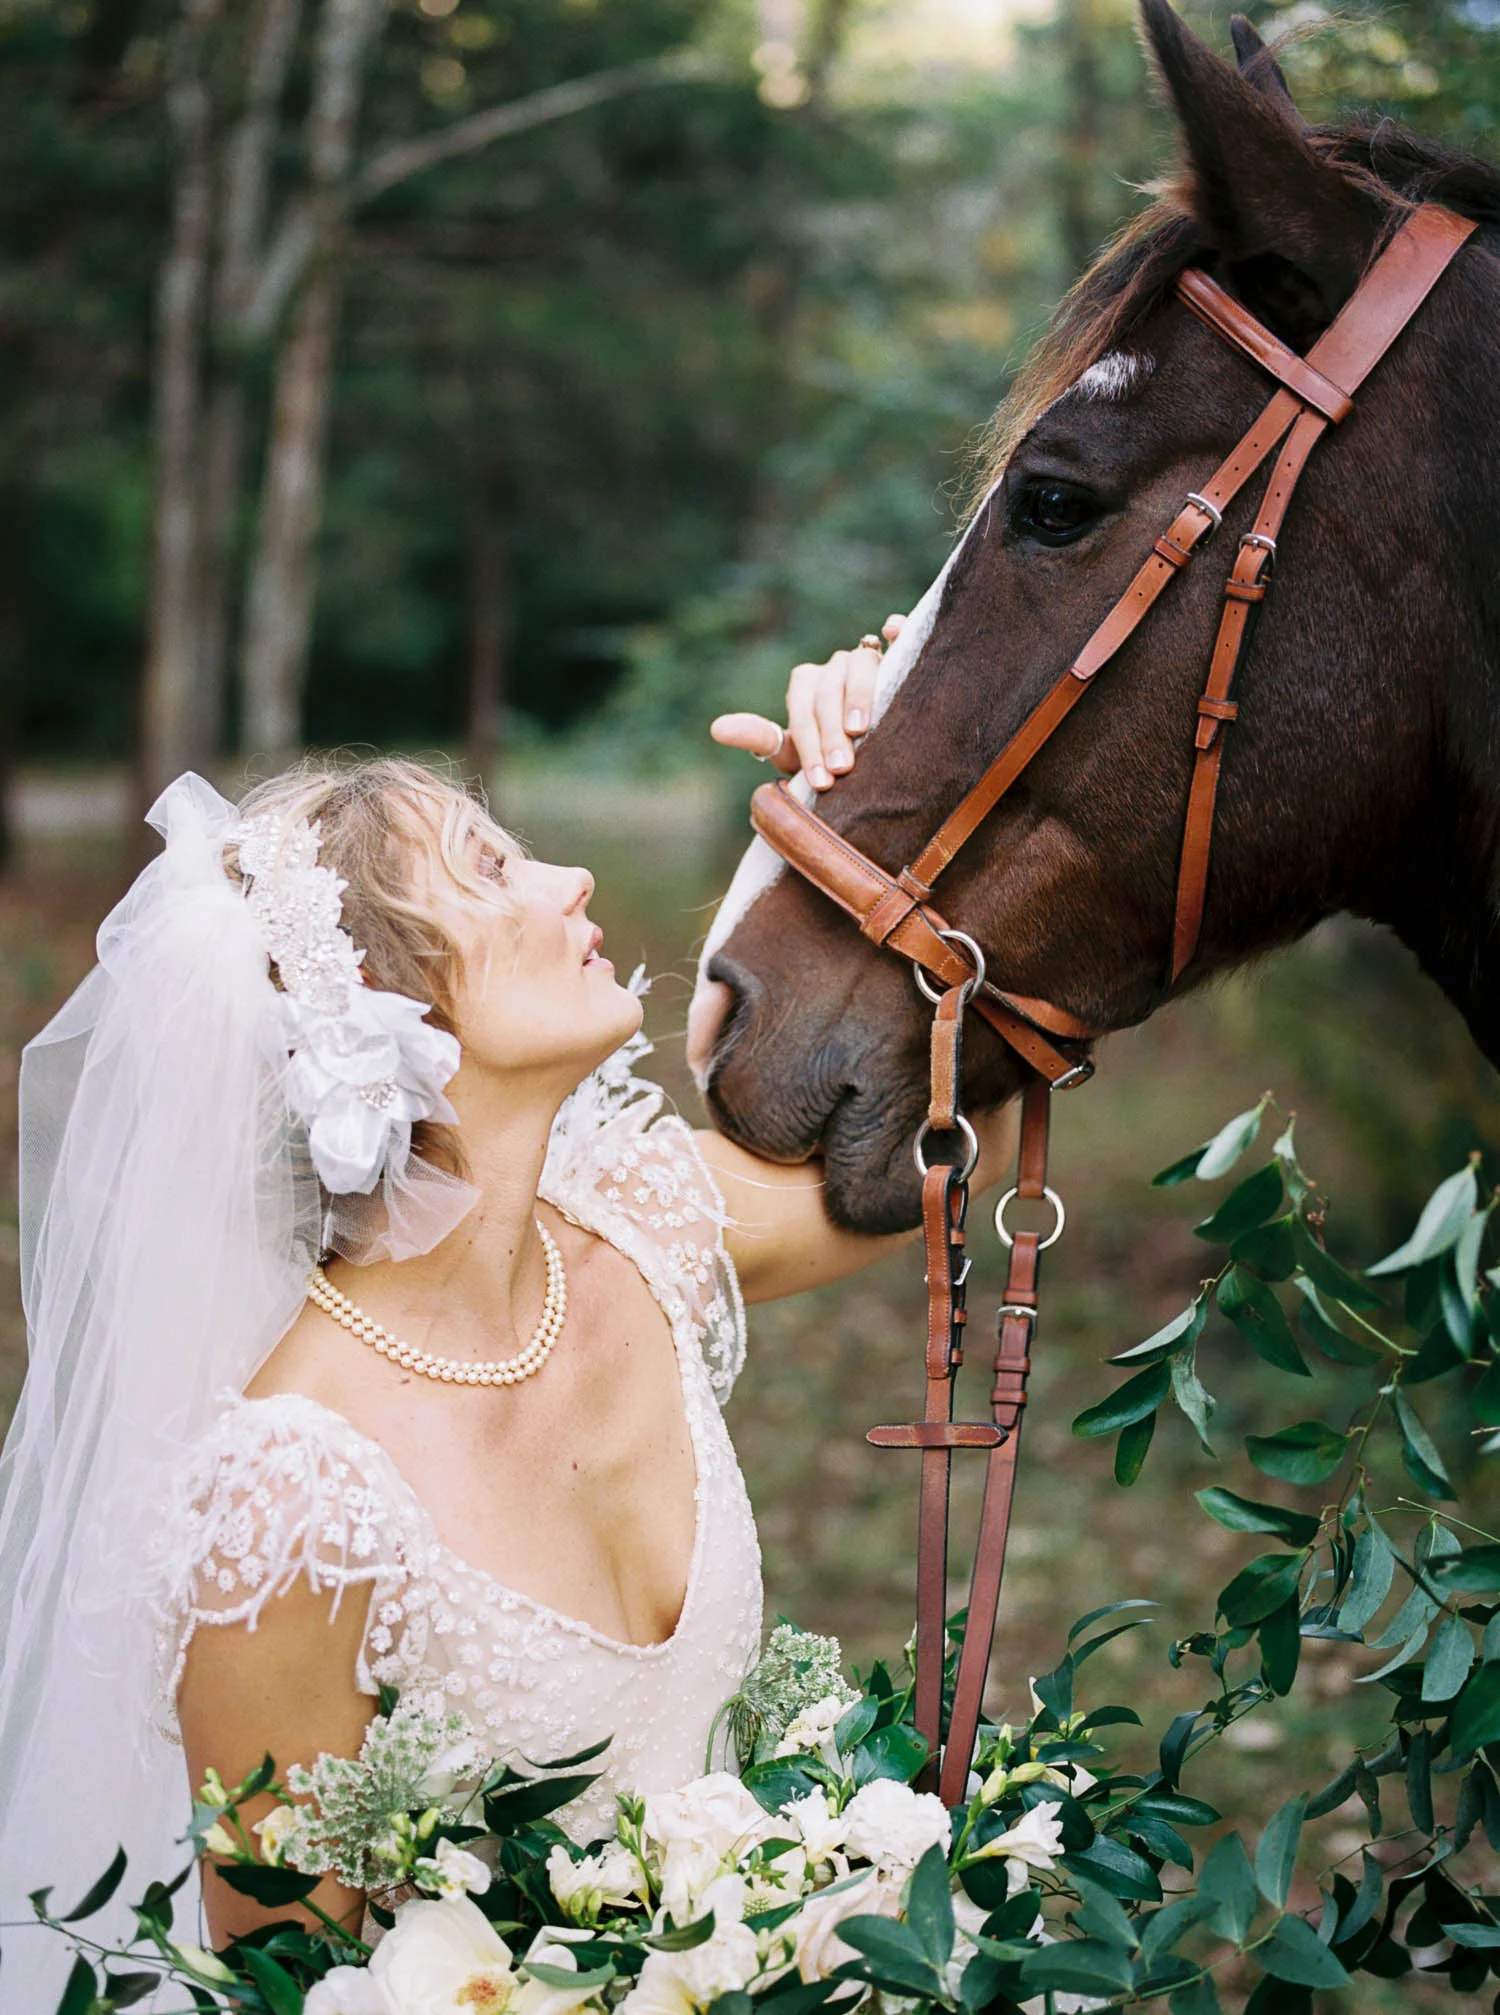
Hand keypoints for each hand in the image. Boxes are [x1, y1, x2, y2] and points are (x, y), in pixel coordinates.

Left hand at [710, 612, 905, 790]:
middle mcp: (833, 668)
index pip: (803, 710)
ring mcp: (864, 659)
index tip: (820, 781)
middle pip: (828, 692)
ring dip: (858, 695)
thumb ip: (759, 738)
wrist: (871, 759)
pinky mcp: (896, 655)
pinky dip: (898, 630)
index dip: (810, 745)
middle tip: (841, 769)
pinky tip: (893, 632)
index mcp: (806, 685)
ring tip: (860, 730)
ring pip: (859, 664)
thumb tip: (716, 728)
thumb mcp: (792, 752)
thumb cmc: (828, 754)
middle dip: (832, 732)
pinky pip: (897, 634)